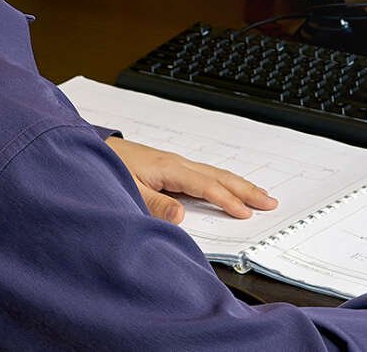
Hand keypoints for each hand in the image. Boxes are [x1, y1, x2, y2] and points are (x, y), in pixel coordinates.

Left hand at [106, 137, 278, 223]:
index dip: (227, 200)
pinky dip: (225, 181)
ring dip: (240, 184)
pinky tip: (230, 186)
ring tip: (261, 194)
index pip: (206, 186)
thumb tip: (181, 217)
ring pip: (216, 174)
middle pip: (220, 177)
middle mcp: (178, 164)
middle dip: (246, 189)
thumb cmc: (110, 167)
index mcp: (170, 169)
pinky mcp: (173, 167)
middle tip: (270, 201)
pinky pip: (207, 174)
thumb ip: (154, 204)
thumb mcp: (128, 190)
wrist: (96, 149)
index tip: (246, 213)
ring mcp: (177, 164)